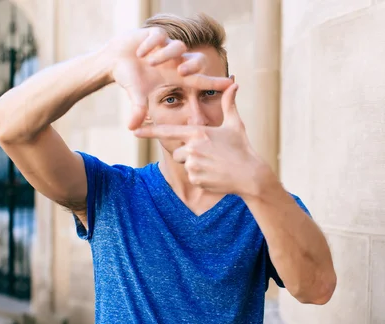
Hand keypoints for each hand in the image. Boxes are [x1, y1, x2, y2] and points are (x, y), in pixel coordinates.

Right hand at [107, 27, 233, 129]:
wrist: (115, 60)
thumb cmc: (131, 78)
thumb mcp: (137, 96)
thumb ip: (138, 110)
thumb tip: (131, 128)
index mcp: (177, 76)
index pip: (201, 80)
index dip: (215, 82)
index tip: (232, 83)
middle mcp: (176, 61)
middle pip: (197, 59)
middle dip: (192, 65)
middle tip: (180, 71)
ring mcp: (167, 47)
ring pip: (178, 47)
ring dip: (165, 55)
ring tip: (149, 62)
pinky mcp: (155, 34)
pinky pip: (159, 36)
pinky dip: (150, 45)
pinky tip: (140, 53)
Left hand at [134, 83, 268, 195]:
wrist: (250, 175)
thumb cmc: (242, 148)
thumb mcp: (235, 125)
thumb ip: (229, 104)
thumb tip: (234, 83)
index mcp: (198, 132)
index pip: (168, 131)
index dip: (149, 131)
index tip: (134, 131)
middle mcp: (192, 147)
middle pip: (178, 151)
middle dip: (189, 154)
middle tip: (209, 155)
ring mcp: (193, 164)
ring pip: (184, 164)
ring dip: (195, 165)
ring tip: (214, 164)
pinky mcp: (195, 178)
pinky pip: (191, 177)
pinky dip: (201, 177)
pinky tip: (215, 175)